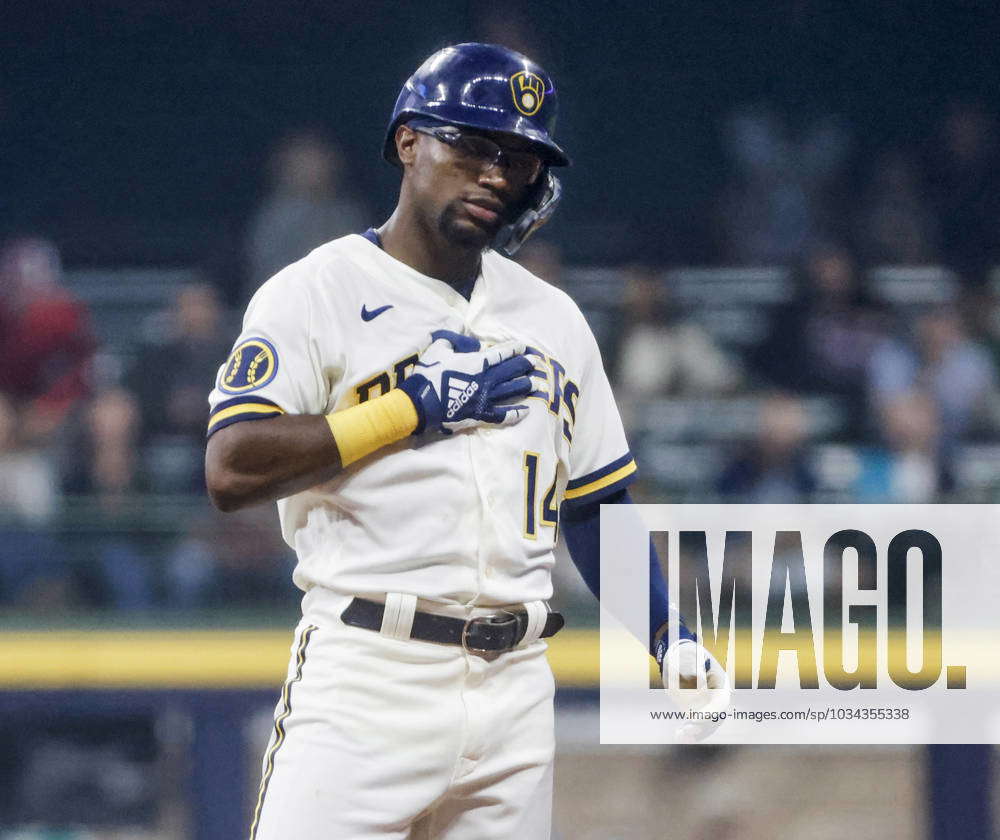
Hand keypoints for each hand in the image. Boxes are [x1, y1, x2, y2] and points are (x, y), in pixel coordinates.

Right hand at [398, 330, 533, 433]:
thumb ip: (454, 338)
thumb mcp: (439, 347)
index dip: (513, 349)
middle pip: (511, 371)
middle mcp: (486, 380)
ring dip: (525, 386)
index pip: (501, 353)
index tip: (523, 347)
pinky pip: (503, 415)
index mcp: (477, 362)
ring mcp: (486, 399)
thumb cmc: (429, 374)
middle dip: (524, 365)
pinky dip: (515, 414)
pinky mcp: (481, 415)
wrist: (421, 403)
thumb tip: (468, 337)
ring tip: (536, 383)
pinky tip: (526, 411)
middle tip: (536, 363)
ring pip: (511, 391)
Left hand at [657, 638, 731, 742]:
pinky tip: (677, 735)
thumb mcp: (687, 657)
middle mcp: (716, 697)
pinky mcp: (697, 711)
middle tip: (687, 729)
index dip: (711, 711)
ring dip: (695, 733)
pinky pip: (696, 726)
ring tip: (680, 735)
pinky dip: (689, 732)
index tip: (695, 717)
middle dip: (703, 726)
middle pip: (716, 718)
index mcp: (720, 683)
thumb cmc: (684, 655)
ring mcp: (707, 706)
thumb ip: (692, 667)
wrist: (675, 659)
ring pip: (707, 726)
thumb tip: (701, 680)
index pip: (721, 702)